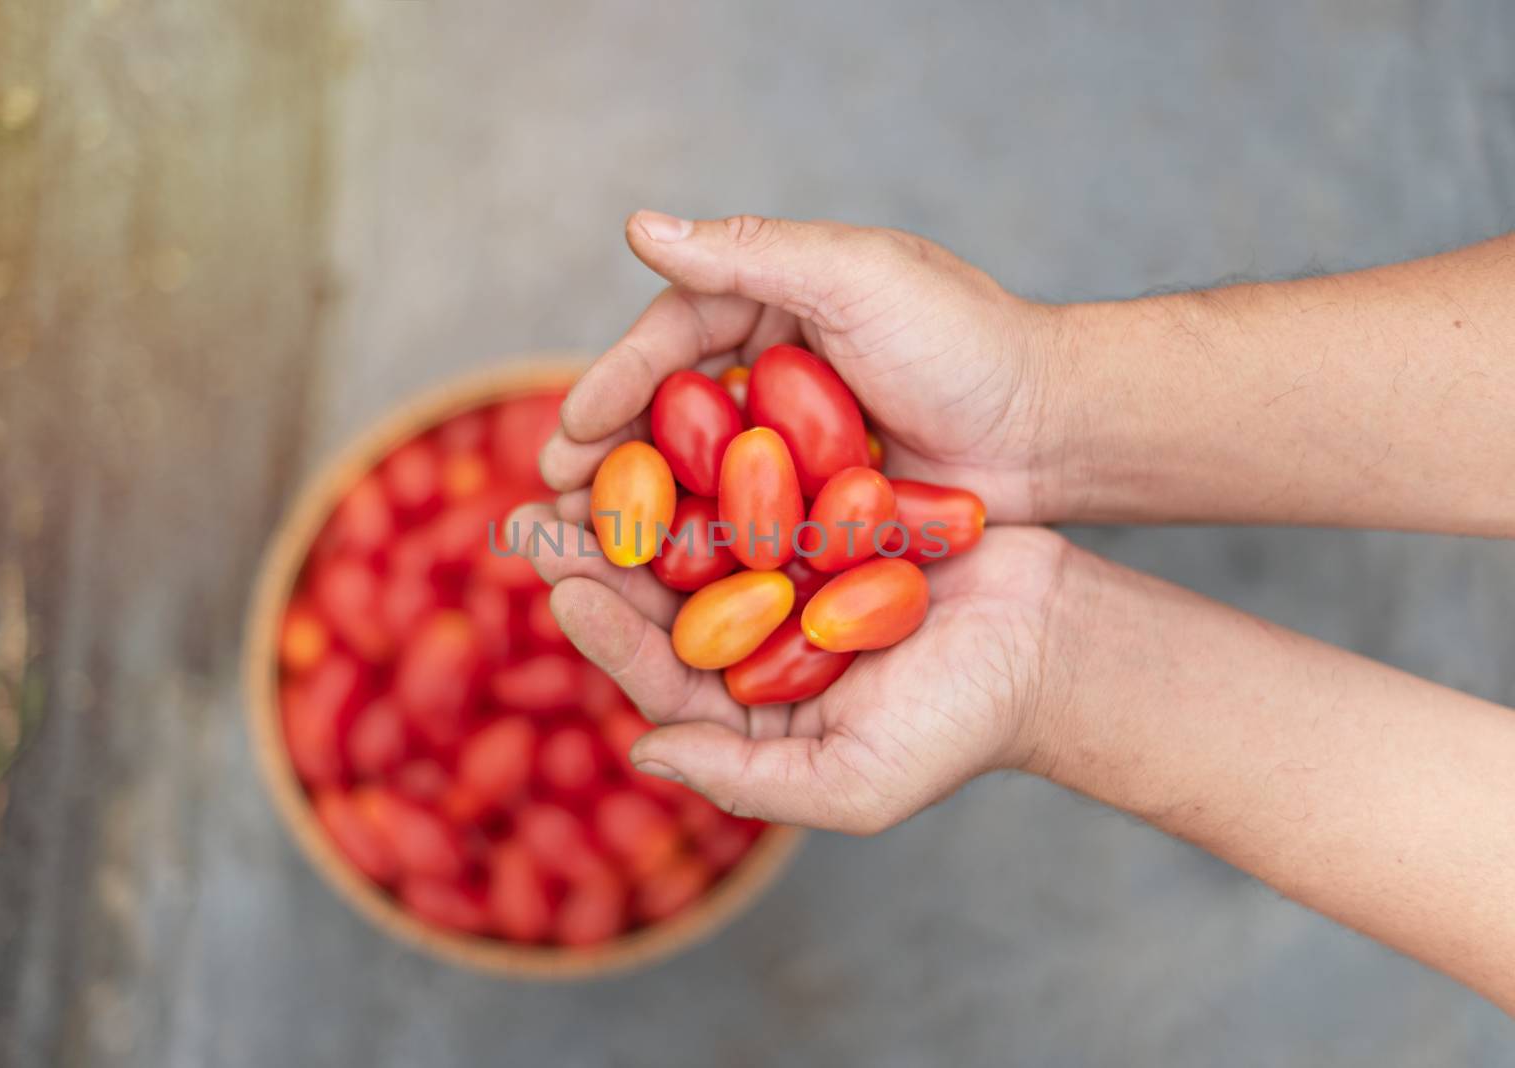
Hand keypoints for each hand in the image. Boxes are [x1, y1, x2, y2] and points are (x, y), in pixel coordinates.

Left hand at [504, 501, 1069, 833]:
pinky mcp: (817, 517)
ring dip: (638, 501)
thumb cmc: (960, 725)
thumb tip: (644, 752)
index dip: (608, 636)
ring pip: (694, 537)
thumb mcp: (853, 783)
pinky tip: (668, 419)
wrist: (1052, 642)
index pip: (662, 676)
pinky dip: (713, 458)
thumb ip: (745, 779)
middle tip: (536, 518)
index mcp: (749, 708)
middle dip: (598, 558)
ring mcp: (783, 574)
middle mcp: (754, 641)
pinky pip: (753, 486)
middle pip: (660, 601)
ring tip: (584, 459)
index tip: (563, 589)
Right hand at [540, 212, 1063, 524]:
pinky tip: (657, 580)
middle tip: (555, 499)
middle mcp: (773, 372)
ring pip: (696, 473)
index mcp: (776, 304)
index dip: (616, 382)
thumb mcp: (857, 277)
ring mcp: (794, 442)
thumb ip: (749, 255)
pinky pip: (744, 522)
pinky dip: (698, 545)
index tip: (571, 430)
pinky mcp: (817, 502)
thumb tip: (639, 227)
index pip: (674, 338)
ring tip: (588, 546)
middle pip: (670, 412)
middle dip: (609, 455)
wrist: (1054, 429)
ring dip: (639, 507)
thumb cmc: (966, 340)